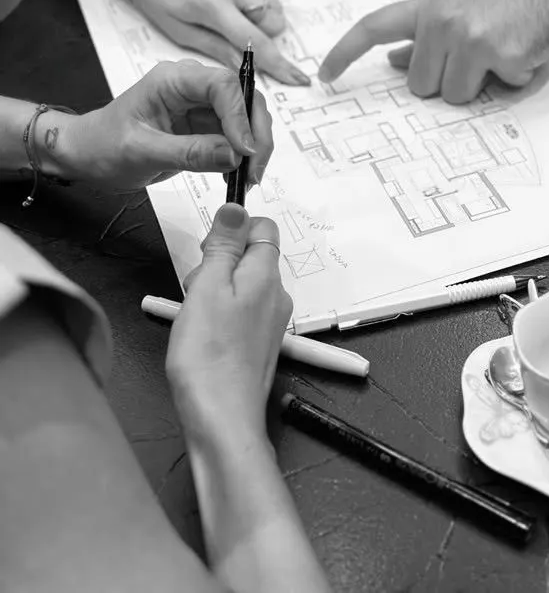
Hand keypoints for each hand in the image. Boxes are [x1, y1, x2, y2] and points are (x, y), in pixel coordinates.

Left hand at [53, 60, 272, 188]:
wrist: (88, 155)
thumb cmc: (103, 146)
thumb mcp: (142, 152)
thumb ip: (189, 152)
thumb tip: (234, 155)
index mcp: (174, 79)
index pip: (223, 85)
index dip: (240, 116)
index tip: (245, 150)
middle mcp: (193, 86)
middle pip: (244, 98)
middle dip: (256, 134)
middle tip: (254, 170)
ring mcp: (202, 106)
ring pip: (246, 118)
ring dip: (254, 147)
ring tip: (247, 177)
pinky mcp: (206, 125)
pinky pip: (236, 137)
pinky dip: (244, 156)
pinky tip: (236, 175)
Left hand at [109, 0, 309, 85]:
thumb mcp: (178, 30)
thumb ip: (216, 48)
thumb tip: (245, 67)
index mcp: (214, 6)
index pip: (258, 44)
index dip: (281, 66)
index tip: (299, 79)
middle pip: (275, 24)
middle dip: (264, 39)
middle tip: (236, 39)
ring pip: (277, 6)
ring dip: (266, 21)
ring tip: (236, 19)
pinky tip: (247, 2)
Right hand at [166, 204, 291, 440]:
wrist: (221, 418)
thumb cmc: (208, 353)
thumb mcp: (208, 286)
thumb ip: (224, 244)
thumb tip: (237, 205)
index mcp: (267, 274)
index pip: (263, 227)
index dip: (233, 231)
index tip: (208, 252)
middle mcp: (276, 295)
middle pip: (249, 256)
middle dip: (218, 263)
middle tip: (196, 290)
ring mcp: (270, 321)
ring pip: (242, 284)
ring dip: (215, 291)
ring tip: (196, 318)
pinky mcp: (259, 343)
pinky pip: (240, 311)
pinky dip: (219, 315)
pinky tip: (202, 336)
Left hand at [319, 0, 548, 103]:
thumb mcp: (460, 1)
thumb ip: (426, 33)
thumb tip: (393, 62)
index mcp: (428, 7)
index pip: (374, 28)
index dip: (345, 53)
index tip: (326, 75)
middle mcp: (442, 21)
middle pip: (421, 86)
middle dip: (448, 80)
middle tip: (479, 54)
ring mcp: (470, 38)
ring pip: (456, 96)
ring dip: (482, 84)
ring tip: (504, 49)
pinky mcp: (502, 55)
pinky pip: (501, 90)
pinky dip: (517, 78)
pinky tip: (527, 47)